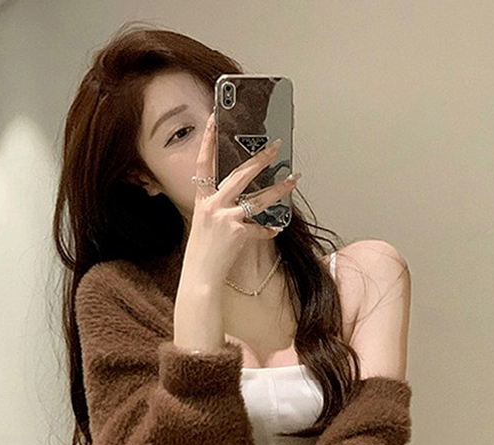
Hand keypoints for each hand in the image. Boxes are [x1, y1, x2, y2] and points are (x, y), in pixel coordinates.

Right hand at [183, 114, 298, 283]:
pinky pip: (260, 228)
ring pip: (258, 198)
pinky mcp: (238, 232)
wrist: (200, 276)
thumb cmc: (203, 252)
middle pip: (240, 174)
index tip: (214, 119)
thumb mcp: (204, 224)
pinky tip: (276, 230)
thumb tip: (240, 201)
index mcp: (202, 200)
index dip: (208, 140)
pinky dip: (269, 231)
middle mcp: (213, 205)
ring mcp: (225, 218)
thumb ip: (219, 208)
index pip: (204, 163)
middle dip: (260, 159)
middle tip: (276, 146)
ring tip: (294, 179)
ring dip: (279, 189)